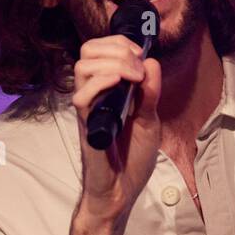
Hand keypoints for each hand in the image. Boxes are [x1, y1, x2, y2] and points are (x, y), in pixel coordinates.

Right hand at [71, 34, 162, 224]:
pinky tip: (120, 86)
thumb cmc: (131, 159)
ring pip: (83, 67)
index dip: (119, 43)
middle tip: (138, 68)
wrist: (121, 192)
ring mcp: (88, 109)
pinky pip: (82, 97)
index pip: (99, 50)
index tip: (140, 54)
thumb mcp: (149, 121)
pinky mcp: (87, 126)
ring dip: (114, 64)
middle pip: (88, 51)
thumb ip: (150, 93)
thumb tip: (152, 62)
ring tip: (134, 78)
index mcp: (107, 90)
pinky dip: (102, 83)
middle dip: (118, 50)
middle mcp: (93, 95)